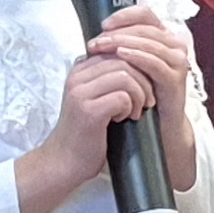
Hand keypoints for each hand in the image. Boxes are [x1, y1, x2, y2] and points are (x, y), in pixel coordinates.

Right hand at [38, 50, 154, 159]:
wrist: (65, 162)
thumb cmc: (86, 132)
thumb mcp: (95, 98)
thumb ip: (108, 80)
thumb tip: (140, 64)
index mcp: (79, 70)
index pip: (116, 51)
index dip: (137, 66)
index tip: (144, 86)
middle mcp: (77, 77)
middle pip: (123, 60)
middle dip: (143, 80)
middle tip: (148, 101)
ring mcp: (80, 93)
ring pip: (125, 76)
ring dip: (139, 94)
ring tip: (136, 111)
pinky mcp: (88, 110)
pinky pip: (122, 97)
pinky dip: (130, 108)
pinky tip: (125, 119)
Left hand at [91, 8, 194, 116]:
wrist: (158, 125)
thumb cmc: (142, 92)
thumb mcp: (130, 65)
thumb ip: (120, 47)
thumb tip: (96, 36)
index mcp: (162, 37)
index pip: (145, 14)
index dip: (124, 16)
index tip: (104, 25)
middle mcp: (174, 45)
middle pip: (144, 28)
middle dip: (117, 33)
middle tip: (96, 41)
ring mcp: (177, 61)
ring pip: (148, 43)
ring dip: (122, 43)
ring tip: (102, 46)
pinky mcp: (176, 78)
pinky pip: (154, 62)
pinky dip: (137, 56)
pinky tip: (121, 56)